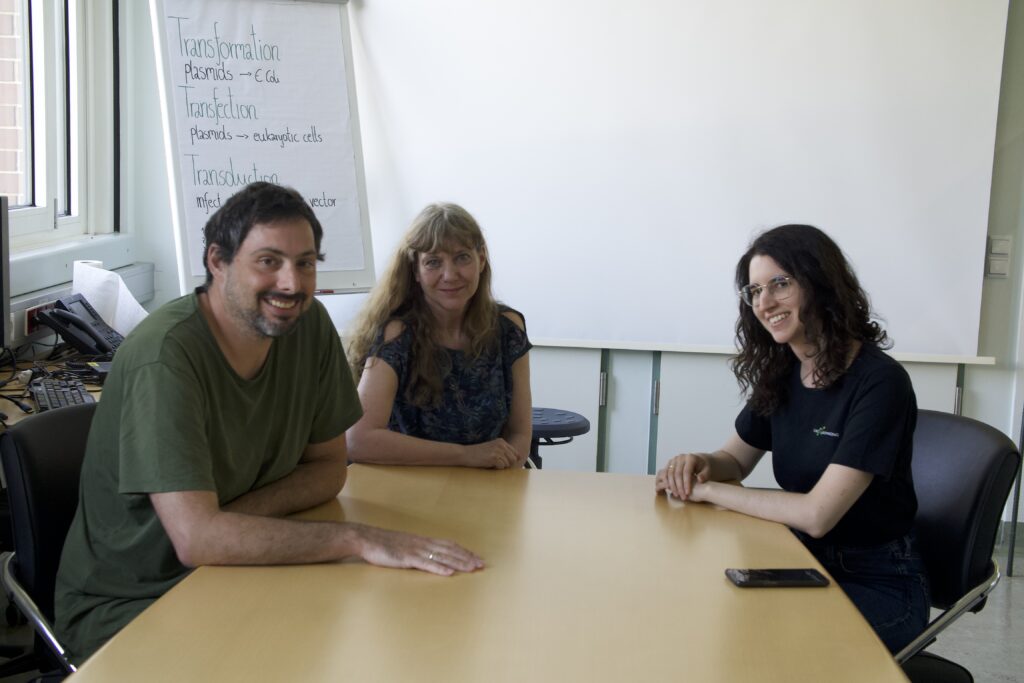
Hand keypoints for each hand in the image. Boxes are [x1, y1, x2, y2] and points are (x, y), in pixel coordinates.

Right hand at [351, 524, 484, 575]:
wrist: (367, 539)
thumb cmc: (384, 544)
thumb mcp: (405, 546)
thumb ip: (418, 551)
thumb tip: (430, 557)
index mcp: (423, 541)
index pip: (449, 545)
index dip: (464, 552)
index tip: (477, 558)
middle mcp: (423, 544)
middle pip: (450, 550)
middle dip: (467, 558)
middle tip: (481, 565)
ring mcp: (415, 550)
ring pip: (442, 557)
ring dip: (458, 563)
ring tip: (471, 568)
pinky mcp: (407, 558)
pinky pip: (425, 564)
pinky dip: (439, 568)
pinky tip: (449, 573)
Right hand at [462, 438, 520, 468]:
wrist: (465, 454)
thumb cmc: (478, 454)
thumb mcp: (492, 449)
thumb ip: (504, 452)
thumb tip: (519, 457)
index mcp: (501, 441)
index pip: (515, 453)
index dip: (510, 460)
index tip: (501, 462)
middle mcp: (501, 444)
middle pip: (513, 459)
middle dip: (506, 464)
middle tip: (495, 463)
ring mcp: (498, 450)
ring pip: (508, 464)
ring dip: (500, 466)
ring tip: (490, 463)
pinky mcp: (494, 457)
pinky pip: (502, 467)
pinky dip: (496, 468)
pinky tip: (488, 464)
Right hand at [655, 453, 709, 500]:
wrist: (698, 460)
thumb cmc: (703, 467)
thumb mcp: (707, 470)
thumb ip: (705, 475)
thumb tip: (699, 479)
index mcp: (690, 458)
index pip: (687, 472)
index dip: (686, 483)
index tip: (688, 493)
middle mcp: (681, 457)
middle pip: (677, 473)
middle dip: (679, 486)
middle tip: (682, 496)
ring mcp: (674, 459)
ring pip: (669, 473)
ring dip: (672, 485)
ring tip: (677, 494)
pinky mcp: (669, 463)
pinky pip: (665, 473)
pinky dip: (666, 481)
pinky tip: (670, 489)